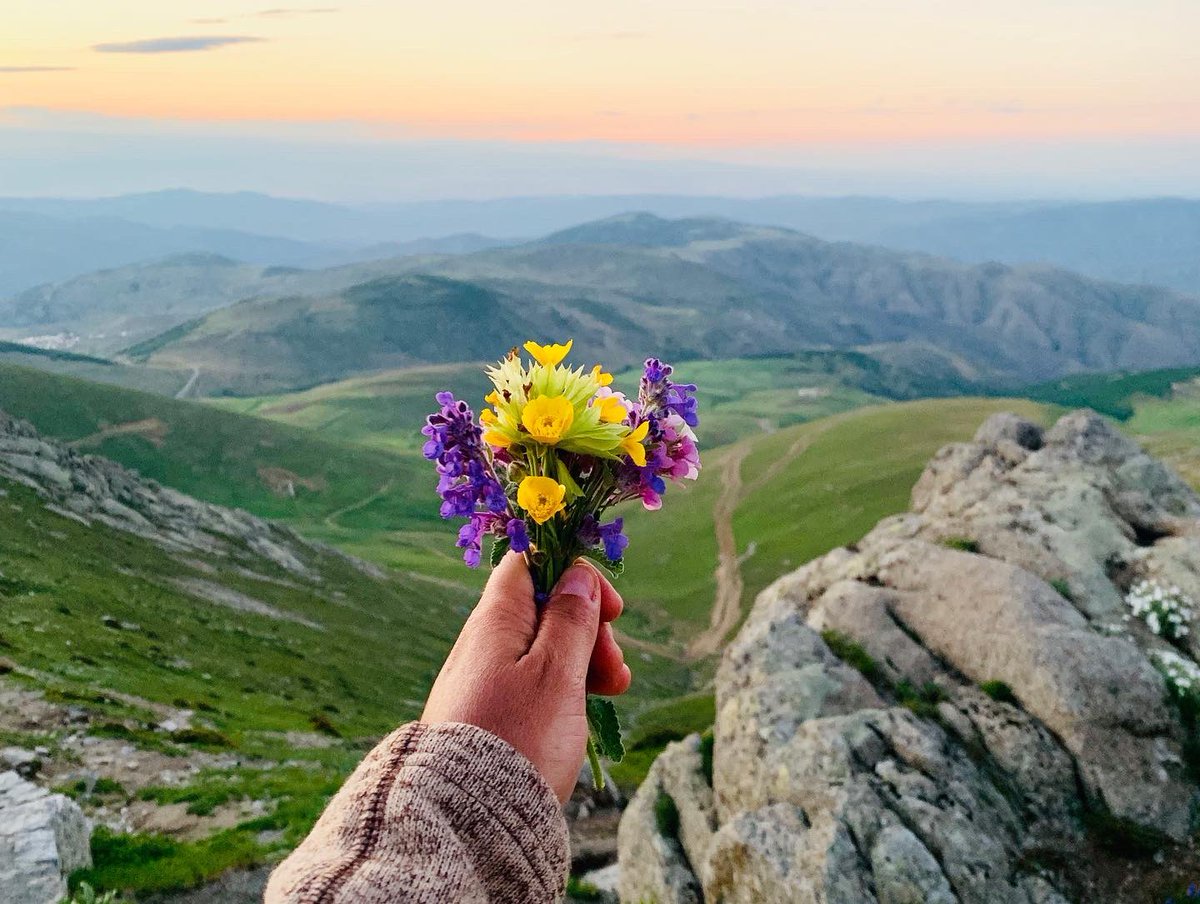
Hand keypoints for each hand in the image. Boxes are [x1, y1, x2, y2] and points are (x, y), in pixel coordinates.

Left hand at [421, 553, 632, 802]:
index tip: (611, 609)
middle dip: (589, 628)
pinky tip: (583, 711)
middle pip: (543, 608)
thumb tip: (576, 576)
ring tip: (612, 691)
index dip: (576, 575)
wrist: (465, 820)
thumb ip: (570, 620)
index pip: (531, 564)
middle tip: (614, 667)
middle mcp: (483, 643)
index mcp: (495, 620)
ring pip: (541, 649)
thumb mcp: (557, 674)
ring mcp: (482, 680)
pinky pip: (530, 683)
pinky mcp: (487, 714)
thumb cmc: (517, 740)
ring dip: (583, 660)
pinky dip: (562, 688)